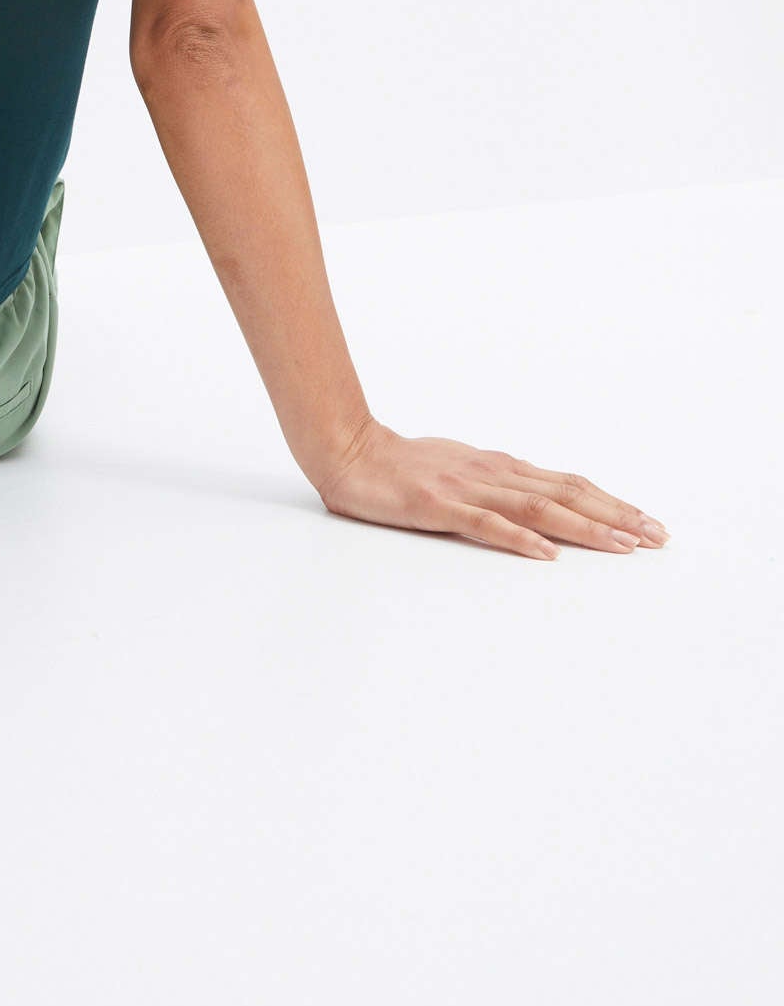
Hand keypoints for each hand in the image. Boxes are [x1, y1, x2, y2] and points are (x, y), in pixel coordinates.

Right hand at [315, 418, 668, 558]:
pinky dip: (520, 539)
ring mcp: (467, 488)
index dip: (610, 502)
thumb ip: (498, 486)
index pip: (567, 484)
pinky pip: (486, 524)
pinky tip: (546, 554)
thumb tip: (540, 506)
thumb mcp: (461, 469)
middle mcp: (493, 473)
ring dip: (585, 527)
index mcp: (499, 467)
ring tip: (622, 545)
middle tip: (657, 536)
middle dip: (616, 515)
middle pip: (566, 494)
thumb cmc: (401, 465)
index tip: (647, 523)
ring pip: (538, 508)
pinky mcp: (438, 506)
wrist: (348, 450)